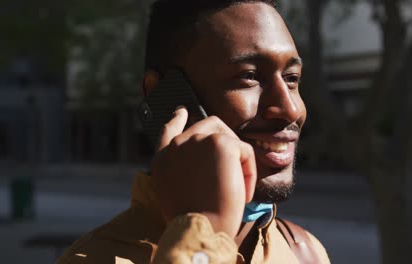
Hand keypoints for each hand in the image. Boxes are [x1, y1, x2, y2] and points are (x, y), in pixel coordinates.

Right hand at [151, 107, 256, 237]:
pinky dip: (248, 174)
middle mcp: (177, 145)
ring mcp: (198, 140)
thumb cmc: (193, 219)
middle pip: (209, 125)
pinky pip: (244, 151)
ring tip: (234, 189)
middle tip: (234, 162)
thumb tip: (206, 160)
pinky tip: (241, 193)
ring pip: (229, 137)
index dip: (177, 119)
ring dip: (237, 161)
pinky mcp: (221, 143)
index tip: (181, 111)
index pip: (169, 130)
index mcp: (163, 159)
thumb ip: (183, 169)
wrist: (200, 228)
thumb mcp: (176, 192)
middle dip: (226, 140)